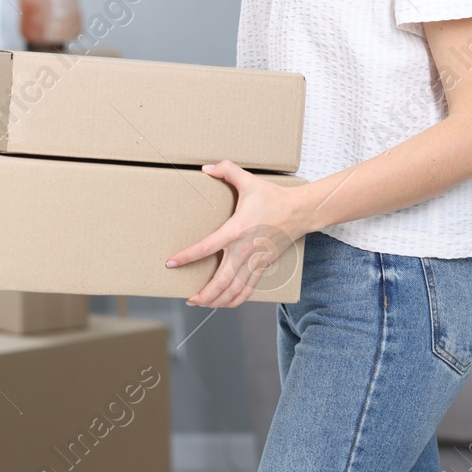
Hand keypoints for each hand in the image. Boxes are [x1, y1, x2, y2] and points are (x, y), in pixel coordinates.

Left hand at [165, 159, 305, 307]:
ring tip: (202, 303)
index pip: (207, 247)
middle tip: (189, 299)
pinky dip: (236, 300)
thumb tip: (206, 168)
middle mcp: (245, 250)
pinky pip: (249, 289)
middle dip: (205, 293)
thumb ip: (227, 170)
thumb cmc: (273, 197)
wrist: (300, 211)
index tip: (171, 263)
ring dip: (218, 300)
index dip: (187, 256)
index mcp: (237, 230)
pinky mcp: (263, 265)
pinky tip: (225, 304)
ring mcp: (255, 261)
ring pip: (235, 289)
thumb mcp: (249, 180)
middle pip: (222, 280)